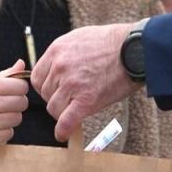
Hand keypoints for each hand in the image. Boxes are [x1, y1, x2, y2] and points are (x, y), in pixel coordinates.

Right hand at [0, 62, 28, 154]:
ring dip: (8, 118)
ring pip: (17, 119)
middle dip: (15, 104)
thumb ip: (2, 76)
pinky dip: (1, 132)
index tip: (9, 93)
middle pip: (22, 103)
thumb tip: (22, 64)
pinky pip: (9, 134)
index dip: (17, 90)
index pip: (21, 87)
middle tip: (1, 106)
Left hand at [31, 22, 136, 141]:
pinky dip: (63, 130)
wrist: (134, 49)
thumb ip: (63, 52)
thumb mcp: (79, 37)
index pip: (37, 77)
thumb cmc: (112, 42)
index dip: (46, 86)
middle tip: (71, 99)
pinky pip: (67, 121)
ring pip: (54, 108)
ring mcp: (72, 84)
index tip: (55, 91)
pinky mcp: (86, 100)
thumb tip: (54, 67)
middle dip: (56, 98)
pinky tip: (63, 134)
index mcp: (56, 50)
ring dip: (62, 112)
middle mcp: (60, 67)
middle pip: (45, 93)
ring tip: (75, 110)